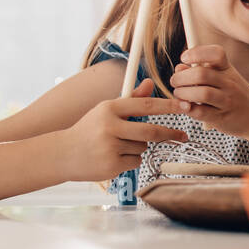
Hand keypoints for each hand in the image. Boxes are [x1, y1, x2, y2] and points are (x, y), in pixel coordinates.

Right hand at [57, 78, 189, 180]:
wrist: (62, 154)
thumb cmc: (90, 129)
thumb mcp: (107, 111)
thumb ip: (131, 100)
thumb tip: (150, 83)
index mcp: (109, 108)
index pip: (145, 105)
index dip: (168, 106)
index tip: (186, 106)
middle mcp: (109, 126)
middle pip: (151, 131)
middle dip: (170, 134)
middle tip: (183, 136)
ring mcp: (110, 146)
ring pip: (143, 147)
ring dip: (139, 147)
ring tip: (118, 146)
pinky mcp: (111, 164)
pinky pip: (136, 161)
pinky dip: (131, 160)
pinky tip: (114, 157)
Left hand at [170, 44, 248, 137]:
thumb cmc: (235, 95)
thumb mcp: (223, 78)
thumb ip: (201, 70)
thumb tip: (179, 68)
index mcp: (228, 70)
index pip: (216, 54)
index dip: (196, 53)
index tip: (185, 58)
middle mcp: (229, 83)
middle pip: (201, 74)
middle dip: (181, 77)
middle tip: (175, 82)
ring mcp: (226, 101)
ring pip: (202, 93)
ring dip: (183, 94)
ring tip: (179, 95)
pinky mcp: (221, 117)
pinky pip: (201, 112)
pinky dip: (188, 109)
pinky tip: (186, 107)